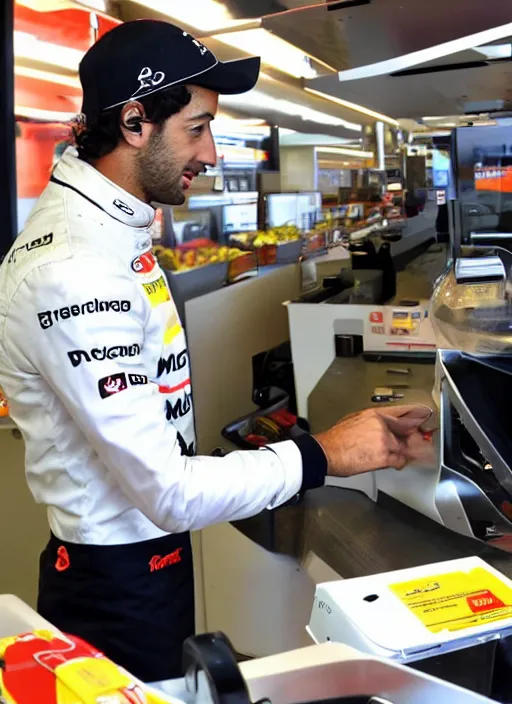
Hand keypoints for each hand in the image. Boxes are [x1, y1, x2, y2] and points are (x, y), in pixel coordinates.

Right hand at [314, 405, 432, 476]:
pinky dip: (400, 463)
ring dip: (407, 452)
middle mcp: (381, 424)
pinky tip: (399, 464)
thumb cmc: (335, 439)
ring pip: (404, 447)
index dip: (416, 414)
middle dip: (414, 437)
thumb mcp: (353, 420)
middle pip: (407, 430)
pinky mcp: (384, 455)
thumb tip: (380, 428)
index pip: (401, 412)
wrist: (327, 452)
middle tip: (419, 441)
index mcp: (373, 414)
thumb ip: (371, 423)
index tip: (424, 417)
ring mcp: (384, 439)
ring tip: (409, 455)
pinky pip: (400, 460)